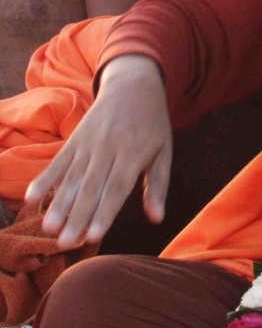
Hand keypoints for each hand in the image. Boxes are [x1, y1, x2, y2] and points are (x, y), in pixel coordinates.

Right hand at [25, 55, 171, 249]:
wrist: (133, 84)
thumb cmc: (152, 124)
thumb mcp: (163, 151)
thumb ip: (158, 185)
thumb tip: (158, 218)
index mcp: (135, 152)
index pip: (118, 187)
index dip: (105, 212)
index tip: (94, 236)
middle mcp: (110, 147)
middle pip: (92, 187)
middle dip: (78, 216)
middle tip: (65, 244)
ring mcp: (90, 142)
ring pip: (72, 177)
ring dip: (59, 203)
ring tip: (48, 228)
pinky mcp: (75, 138)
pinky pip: (58, 161)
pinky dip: (44, 178)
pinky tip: (31, 197)